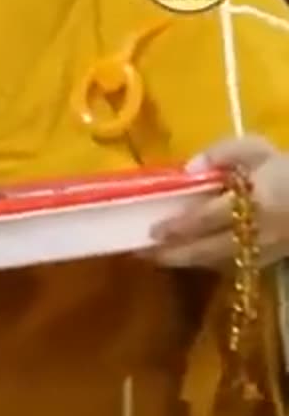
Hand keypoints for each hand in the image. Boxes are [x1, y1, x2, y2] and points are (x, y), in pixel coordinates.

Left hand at [148, 135, 288, 267]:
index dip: (179, 227)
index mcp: (255, 200)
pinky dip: (206, 264)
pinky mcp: (267, 261)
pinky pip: (231, 267)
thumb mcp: (258, 148)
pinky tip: (189, 258)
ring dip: (186, 262)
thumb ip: (224, 152)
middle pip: (208, 249)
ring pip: (217, 262)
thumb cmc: (287, 169)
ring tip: (158, 257)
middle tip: (142, 253)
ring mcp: (263, 250)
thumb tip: (190, 167)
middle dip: (174, 253)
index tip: (152, 230)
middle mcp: (257, 231)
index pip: (209, 218)